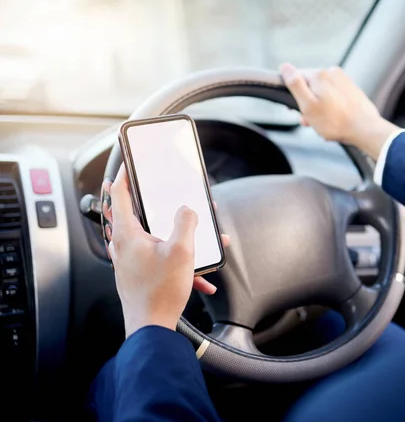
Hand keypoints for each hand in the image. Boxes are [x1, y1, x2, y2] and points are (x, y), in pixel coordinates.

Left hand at [102, 165, 230, 337]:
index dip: (123, 176)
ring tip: (198, 238)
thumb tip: (187, 211)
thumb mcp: (182, 251)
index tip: (127, 165)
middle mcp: (124, 246)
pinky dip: (177, 260)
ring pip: (153, 237)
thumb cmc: (160, 292)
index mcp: (127, 234)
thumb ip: (186, 223)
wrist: (152, 327)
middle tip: (161, 194)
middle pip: (136, 215)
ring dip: (176, 235)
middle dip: (156, 205)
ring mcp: (131, 261)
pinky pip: (159, 258)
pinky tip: (199, 275)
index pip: (118, 195)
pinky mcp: (139, 274)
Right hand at [280, 63, 400, 158]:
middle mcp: (332, 73)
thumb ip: (295, 85)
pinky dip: (331, 108)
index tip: (297, 110)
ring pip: (323, 93)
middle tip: (311, 122)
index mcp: (319, 75)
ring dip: (319, 108)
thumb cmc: (335, 122)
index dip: (294, 96)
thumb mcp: (308, 105)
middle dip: (308, 104)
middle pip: (310, 87)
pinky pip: (334, 97)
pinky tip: (334, 121)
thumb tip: (285, 66)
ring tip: (324, 124)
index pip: (296, 79)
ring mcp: (344, 80)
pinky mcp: (352, 90)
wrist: (365, 129)